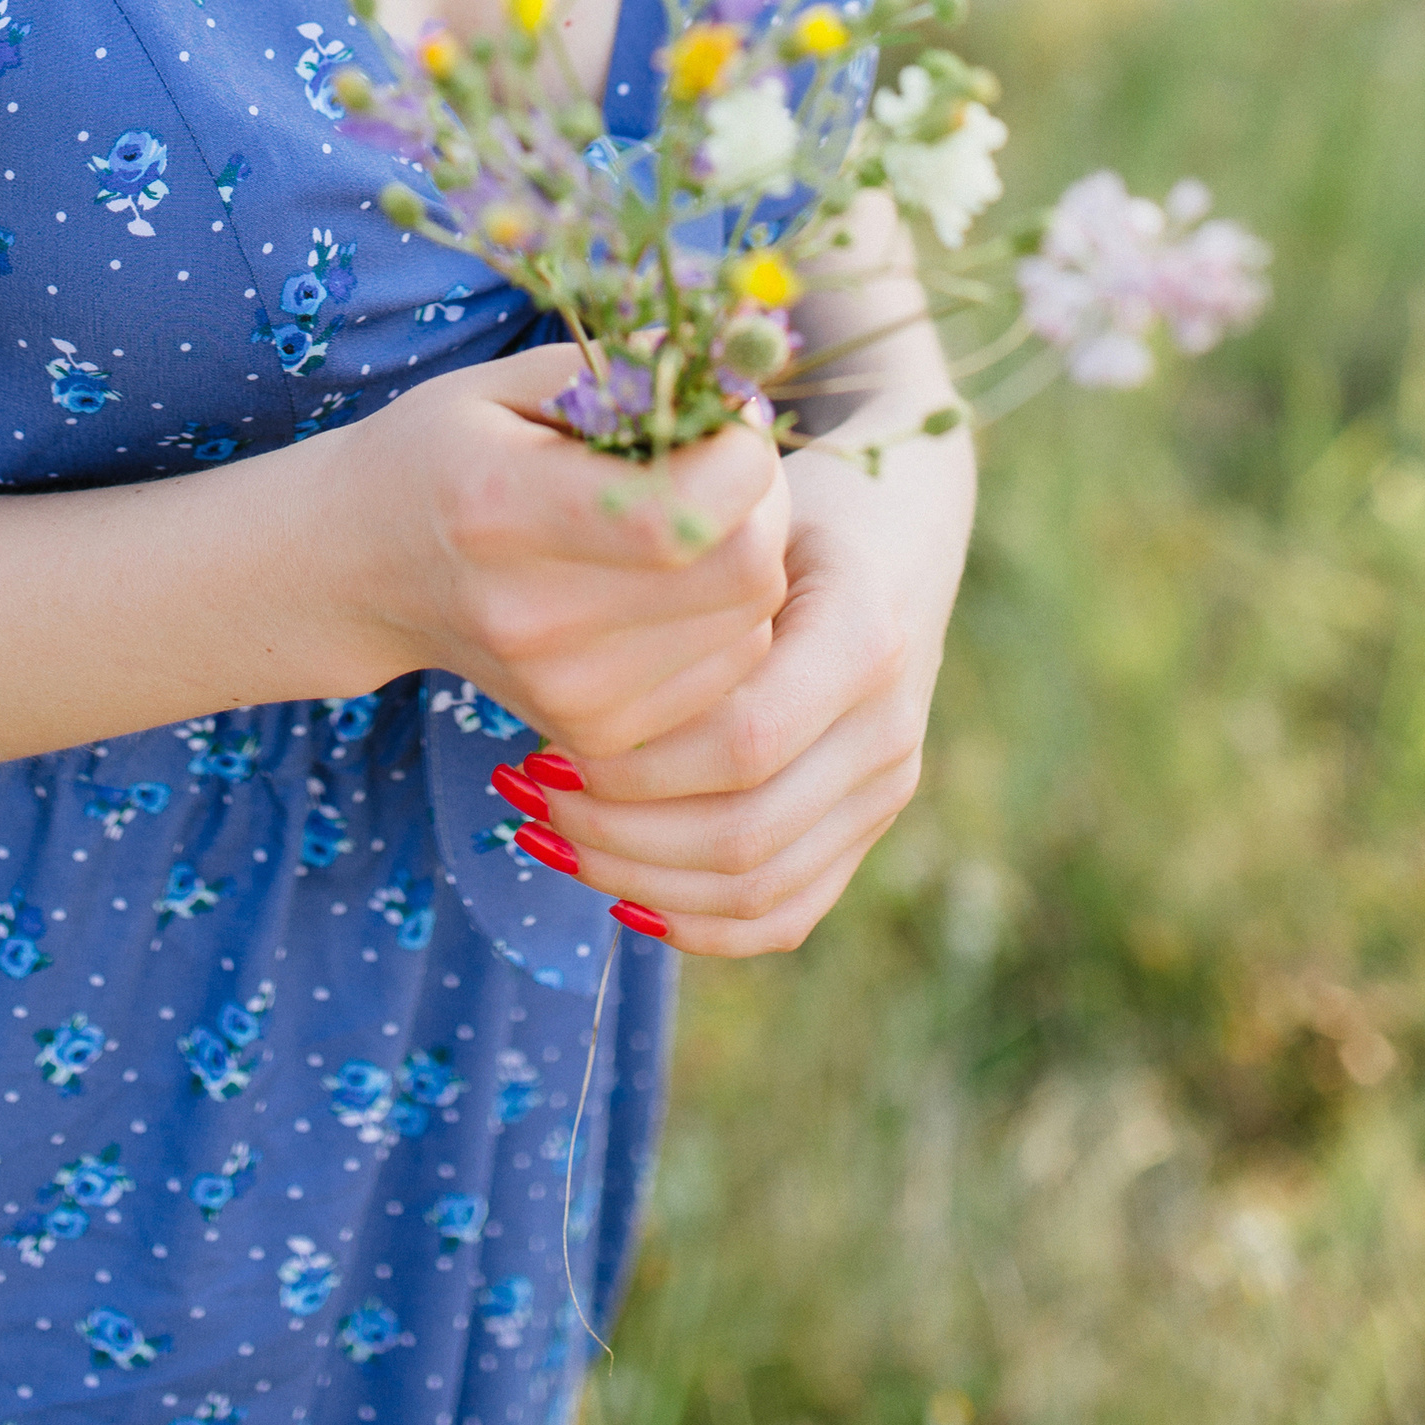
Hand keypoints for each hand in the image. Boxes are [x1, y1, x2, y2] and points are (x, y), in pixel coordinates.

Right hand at [338, 345, 791, 759]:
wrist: (359, 574)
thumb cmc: (439, 455)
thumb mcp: (505, 383)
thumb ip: (622, 372)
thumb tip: (737, 371)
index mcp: (502, 507)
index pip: (683, 512)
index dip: (741, 456)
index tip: (726, 415)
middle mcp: (535, 617)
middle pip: (741, 572)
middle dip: (762, 500)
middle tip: (723, 459)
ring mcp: (568, 691)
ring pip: (750, 623)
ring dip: (750, 556)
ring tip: (693, 513)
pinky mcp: (597, 734)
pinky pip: (730, 670)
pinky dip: (728, 615)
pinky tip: (673, 578)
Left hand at [513, 428, 972, 957]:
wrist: (898, 525)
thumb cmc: (786, 503)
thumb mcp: (737, 506)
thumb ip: (676, 569)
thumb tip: (563, 648)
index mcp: (863, 637)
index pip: (743, 741)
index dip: (633, 764)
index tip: (538, 741)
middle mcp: (890, 728)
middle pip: (746, 833)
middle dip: (617, 833)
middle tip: (525, 794)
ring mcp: (889, 787)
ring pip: (759, 889)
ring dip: (640, 879)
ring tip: (551, 834)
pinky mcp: (870, 824)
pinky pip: (784, 914)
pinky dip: (695, 920)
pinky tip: (616, 888)